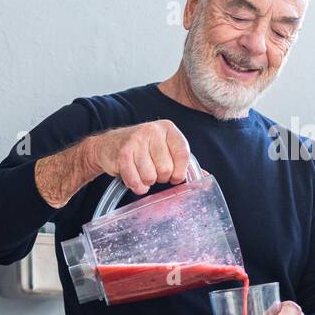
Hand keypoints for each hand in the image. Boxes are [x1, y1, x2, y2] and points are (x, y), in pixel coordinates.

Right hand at [34, 120, 190, 206]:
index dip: (180, 172)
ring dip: (146, 182)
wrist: (108, 146)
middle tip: (152, 171)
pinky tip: (134, 180)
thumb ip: (182, 161)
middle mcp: (153, 130)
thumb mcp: (163, 149)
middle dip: (160, 177)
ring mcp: (137, 140)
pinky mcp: (123, 152)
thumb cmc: (141, 150)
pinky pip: (135, 180)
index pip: (183, 155)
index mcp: (168, 128)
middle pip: (166, 169)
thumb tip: (206, 176)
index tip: (175, 177)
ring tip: (140, 173)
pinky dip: (136, 186)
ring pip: (150, 176)